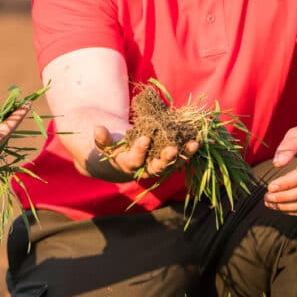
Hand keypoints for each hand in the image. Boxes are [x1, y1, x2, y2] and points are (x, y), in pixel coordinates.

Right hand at [0, 107, 29, 178]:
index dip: (13, 120)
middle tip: (27, 105)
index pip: (1, 133)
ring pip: (0, 137)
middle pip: (5, 135)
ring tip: (20, 110)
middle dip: (16, 120)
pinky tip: (6, 120)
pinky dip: (1, 128)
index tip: (23, 108)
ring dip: (10, 123)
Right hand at [81, 125, 198, 181]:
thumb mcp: (105, 145)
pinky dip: (188, 150)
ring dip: (184, 154)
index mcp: (129, 164)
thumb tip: (98, 128)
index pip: (135, 160)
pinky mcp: (168, 160)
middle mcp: (146, 168)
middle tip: (172, 149)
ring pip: (173, 163)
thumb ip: (102, 139)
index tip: (145, 138)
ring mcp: (159, 165)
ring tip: (194, 144)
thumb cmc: (113, 149)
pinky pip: (180, 156)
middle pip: (157, 167)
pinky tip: (197, 140)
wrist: (123, 160)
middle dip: (165, 159)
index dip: (140, 150)